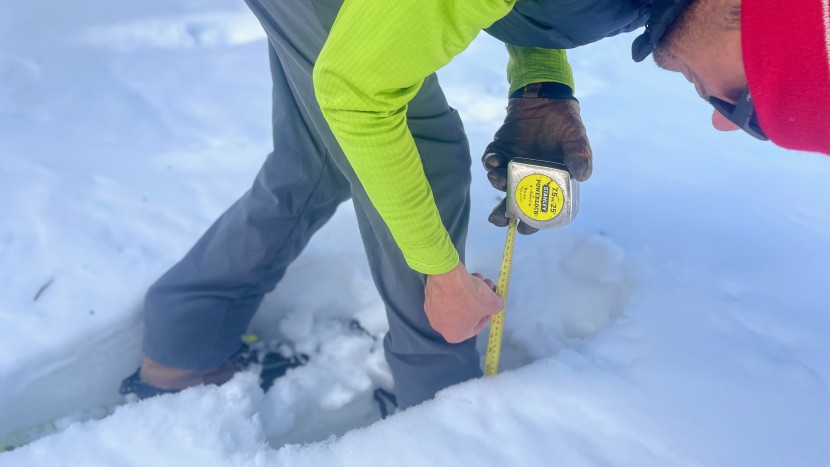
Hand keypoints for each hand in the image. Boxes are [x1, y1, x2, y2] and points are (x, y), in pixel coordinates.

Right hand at [424, 262, 502, 343]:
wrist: (447, 276)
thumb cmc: (470, 296)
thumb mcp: (493, 304)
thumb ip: (498, 306)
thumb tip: (497, 302)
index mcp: (455, 335)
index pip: (476, 327)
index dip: (488, 313)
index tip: (493, 302)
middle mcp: (440, 326)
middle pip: (467, 312)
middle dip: (480, 300)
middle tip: (488, 288)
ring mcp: (432, 310)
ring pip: (458, 302)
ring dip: (471, 291)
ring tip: (479, 278)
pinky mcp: (429, 295)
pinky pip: (447, 294)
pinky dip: (458, 287)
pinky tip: (466, 276)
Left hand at [482, 95, 592, 233]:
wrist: (547, 99)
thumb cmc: (566, 123)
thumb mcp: (577, 139)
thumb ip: (579, 156)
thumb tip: (583, 175)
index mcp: (547, 183)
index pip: (538, 210)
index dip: (530, 223)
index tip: (522, 229)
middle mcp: (527, 178)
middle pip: (513, 202)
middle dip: (503, 213)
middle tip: (498, 219)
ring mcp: (512, 164)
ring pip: (499, 182)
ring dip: (497, 183)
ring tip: (498, 178)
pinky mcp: (500, 150)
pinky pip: (491, 160)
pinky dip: (490, 162)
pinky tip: (493, 160)